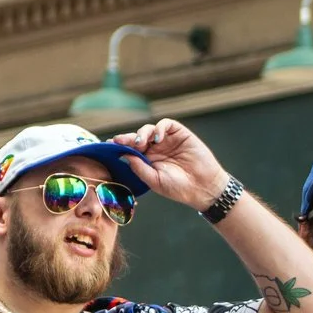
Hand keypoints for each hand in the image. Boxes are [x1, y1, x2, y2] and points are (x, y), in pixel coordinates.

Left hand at [111, 118, 229, 209]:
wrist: (203, 187)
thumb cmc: (178, 188)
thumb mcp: (154, 180)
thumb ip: (139, 168)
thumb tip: (123, 155)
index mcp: (146, 160)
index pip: (129, 149)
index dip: (119, 146)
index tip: (109, 145)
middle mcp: (155, 149)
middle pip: (136, 137)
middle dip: (127, 138)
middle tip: (120, 142)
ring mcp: (167, 140)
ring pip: (148, 129)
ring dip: (141, 133)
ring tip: (141, 143)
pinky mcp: (180, 134)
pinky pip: (166, 124)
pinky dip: (159, 128)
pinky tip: (157, 138)